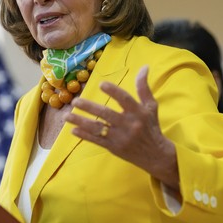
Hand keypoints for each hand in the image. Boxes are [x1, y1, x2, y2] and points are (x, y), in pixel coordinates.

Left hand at [65, 65, 178, 189]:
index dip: (113, 91)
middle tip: (75, 101)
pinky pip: (97, 140)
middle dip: (89, 108)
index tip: (101, 84)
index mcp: (138, 112)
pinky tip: (73, 130)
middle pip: (106, 114)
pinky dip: (85, 136)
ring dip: (81, 122)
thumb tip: (144, 67)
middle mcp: (129, 125)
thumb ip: (144, 87)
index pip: (125, 100)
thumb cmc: (151, 126)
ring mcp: (120, 137)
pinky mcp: (114, 148)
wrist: (155, 155)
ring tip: (67, 116)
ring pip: (98, 128)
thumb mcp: (151, 106)